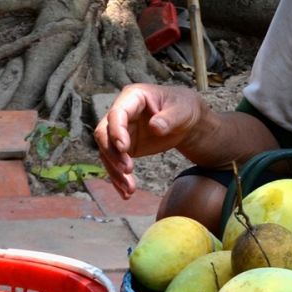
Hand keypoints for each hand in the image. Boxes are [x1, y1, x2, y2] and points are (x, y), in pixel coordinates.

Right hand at [93, 84, 209, 197]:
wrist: (186, 120)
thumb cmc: (184, 108)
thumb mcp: (183, 110)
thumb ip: (170, 118)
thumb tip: (154, 127)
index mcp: (133, 97)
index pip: (117, 113)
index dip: (117, 130)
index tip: (125, 148)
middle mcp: (121, 113)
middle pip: (104, 134)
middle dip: (112, 154)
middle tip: (128, 170)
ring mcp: (120, 131)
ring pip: (107, 152)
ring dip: (115, 171)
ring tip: (130, 189)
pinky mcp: (124, 147)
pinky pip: (114, 163)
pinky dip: (119, 179)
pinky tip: (126, 193)